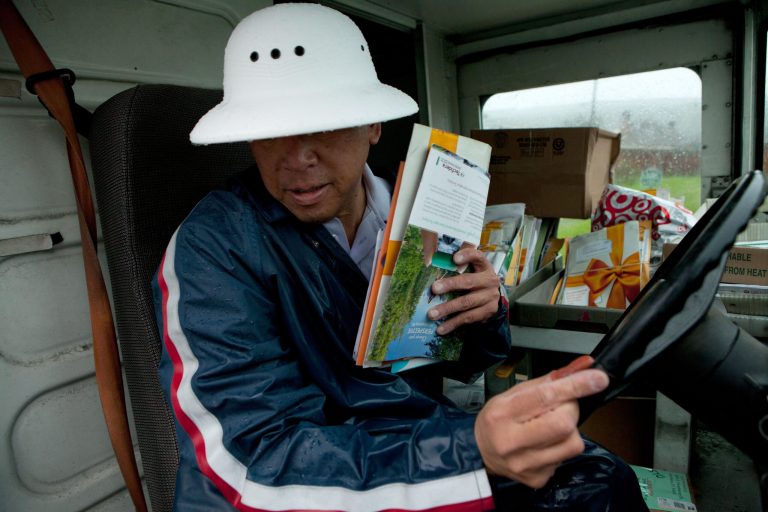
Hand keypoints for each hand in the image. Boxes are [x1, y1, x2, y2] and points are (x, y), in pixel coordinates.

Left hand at [426, 246, 499, 333]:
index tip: (454, 258)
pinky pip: (468, 319)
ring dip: (448, 309)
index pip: (478, 257)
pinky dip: (453, 324)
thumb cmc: (476, 281)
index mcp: (484, 266)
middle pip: (469, 282)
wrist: (494, 298)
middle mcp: (490, 281)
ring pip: (467, 303)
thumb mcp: (473, 270)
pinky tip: (441, 329)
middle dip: (450, 285)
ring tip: (431, 314)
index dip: (467, 256)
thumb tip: (430, 263)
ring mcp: (490, 297)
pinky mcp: (488, 312)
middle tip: (434, 289)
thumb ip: (458, 267)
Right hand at [474, 356, 607, 488]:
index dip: (575, 386)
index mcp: (502, 414)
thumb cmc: (498, 419)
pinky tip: (545, 443)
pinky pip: (567, 458)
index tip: (597, 378)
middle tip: (560, 405)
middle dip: (571, 408)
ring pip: (572, 442)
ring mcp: (526, 464)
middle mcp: (512, 442)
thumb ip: (547, 382)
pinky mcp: (538, 478)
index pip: (545, 397)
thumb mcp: (513, 394)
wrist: (480, 453)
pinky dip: (562, 445)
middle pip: (564, 423)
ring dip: (569, 429)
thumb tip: (581, 368)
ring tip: (550, 426)